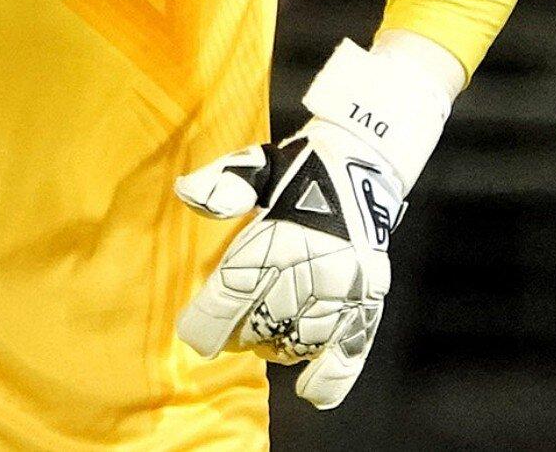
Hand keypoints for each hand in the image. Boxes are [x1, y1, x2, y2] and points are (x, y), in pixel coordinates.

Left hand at [171, 39, 452, 409]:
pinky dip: (330, 377)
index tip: (192, 334)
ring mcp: (343, 290)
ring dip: (275, 347)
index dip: (204, 324)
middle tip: (231, 327)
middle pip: (259, 326)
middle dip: (239, 334)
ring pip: (298, 342)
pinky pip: (350, 353)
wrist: (363, 162)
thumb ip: (223, 182)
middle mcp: (310, 269)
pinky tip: (310, 391)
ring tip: (265, 336)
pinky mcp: (368, 302)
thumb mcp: (257, 164)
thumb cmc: (300, 167)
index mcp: (276, 237)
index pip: (229, 295)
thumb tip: (187, 195)